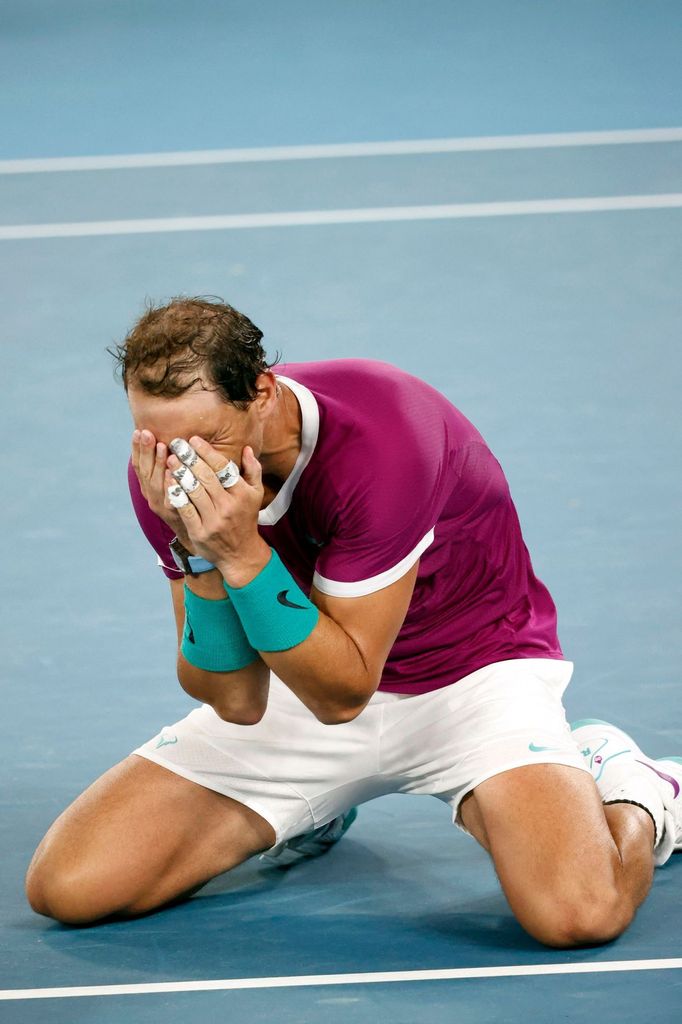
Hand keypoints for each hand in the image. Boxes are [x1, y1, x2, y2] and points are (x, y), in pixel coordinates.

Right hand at [131, 429, 194, 551]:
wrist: (196, 533)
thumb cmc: (187, 501)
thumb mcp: (174, 481)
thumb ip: (170, 464)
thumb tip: (168, 438)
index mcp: (149, 485)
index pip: (139, 464)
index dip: (137, 449)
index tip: (138, 431)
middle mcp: (151, 495)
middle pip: (145, 471)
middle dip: (145, 451)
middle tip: (147, 433)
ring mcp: (162, 506)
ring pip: (156, 484)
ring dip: (159, 464)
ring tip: (163, 446)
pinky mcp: (175, 515)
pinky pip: (172, 499)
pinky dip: (170, 486)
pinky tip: (172, 473)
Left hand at [166, 437, 269, 585]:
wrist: (241, 553)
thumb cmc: (246, 518)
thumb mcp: (256, 494)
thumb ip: (253, 470)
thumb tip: (247, 448)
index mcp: (242, 493)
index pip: (222, 467)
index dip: (206, 451)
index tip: (193, 439)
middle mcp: (228, 506)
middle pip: (205, 477)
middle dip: (189, 458)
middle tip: (177, 444)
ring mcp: (213, 520)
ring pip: (193, 491)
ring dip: (180, 473)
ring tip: (170, 460)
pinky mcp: (199, 532)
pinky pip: (184, 509)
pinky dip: (176, 494)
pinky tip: (169, 482)